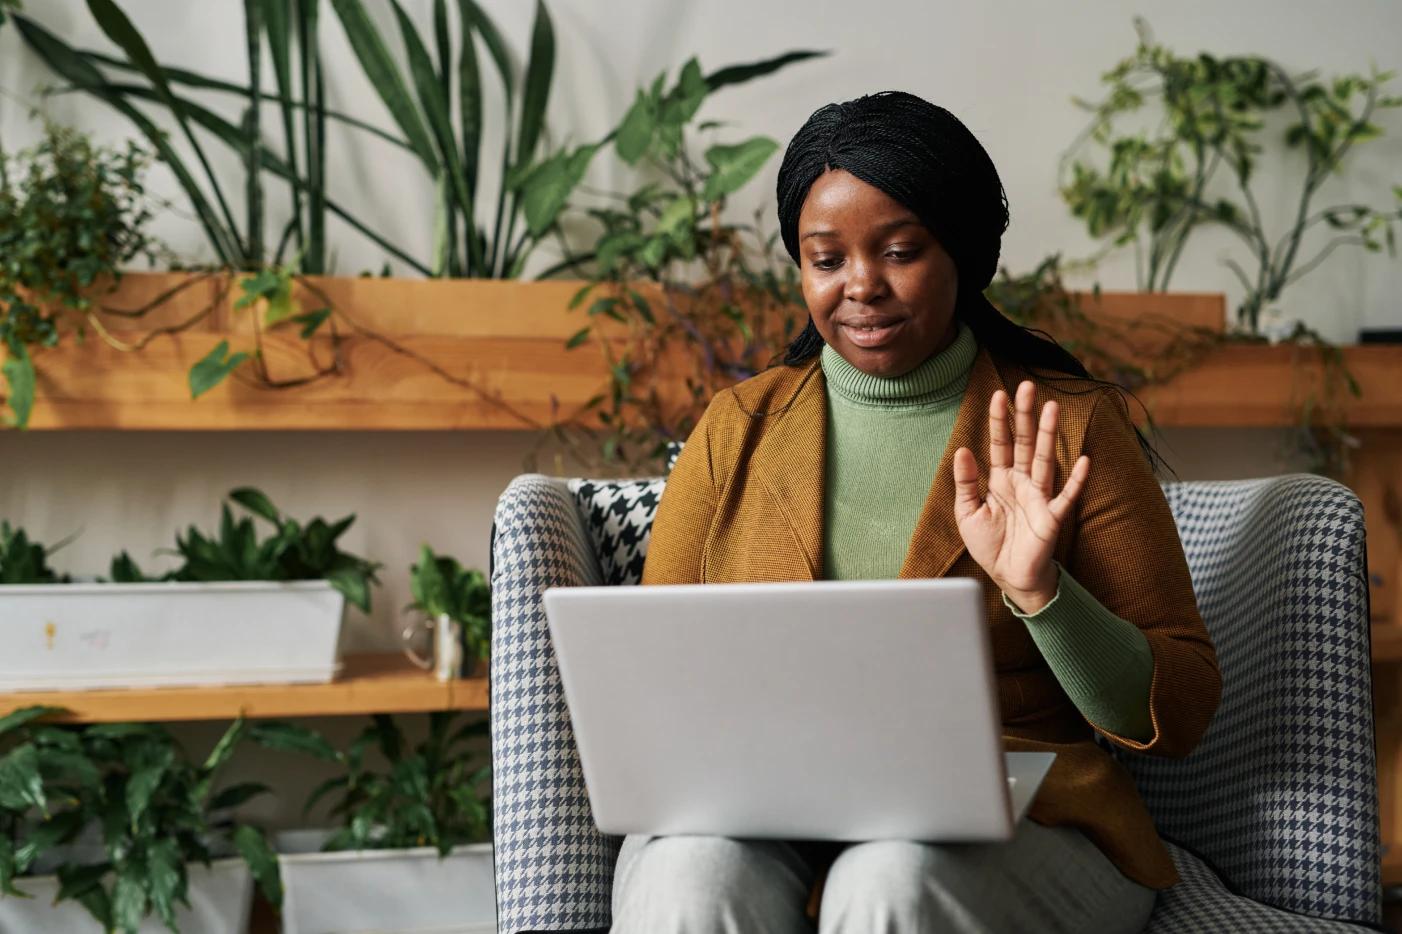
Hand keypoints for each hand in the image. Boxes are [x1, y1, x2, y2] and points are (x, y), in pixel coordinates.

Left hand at [952, 380, 1089, 612]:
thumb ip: (965, 483)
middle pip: (1024, 442)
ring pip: (1045, 460)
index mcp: (1000, 480)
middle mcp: (1022, 482)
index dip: (1000, 420)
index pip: (1000, 443)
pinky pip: (1066, 496)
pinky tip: (1085, 461)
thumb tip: (963, 450)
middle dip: (1025, 415)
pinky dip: (1076, 480)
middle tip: (1027, 386)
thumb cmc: (990, 545)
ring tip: (1051, 408)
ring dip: (1048, 435)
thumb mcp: (967, 513)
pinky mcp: (1052, 517)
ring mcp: (1039, 497)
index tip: (998, 395)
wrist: (1009, 577)